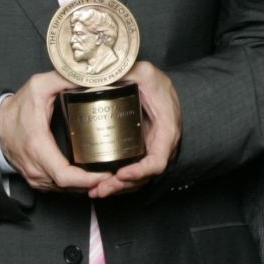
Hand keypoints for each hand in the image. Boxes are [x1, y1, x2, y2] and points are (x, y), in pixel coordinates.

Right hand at [0, 71, 103, 193]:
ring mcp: (35, 177)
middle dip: (94, 184)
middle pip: (70, 187)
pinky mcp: (36, 180)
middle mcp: (36, 167)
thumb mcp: (39, 86)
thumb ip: (63, 78)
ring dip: (86, 186)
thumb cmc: (17, 107)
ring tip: (107, 175)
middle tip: (116, 173)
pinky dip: (75, 185)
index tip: (107, 172)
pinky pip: (59, 189)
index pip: (65, 175)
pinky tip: (90, 176)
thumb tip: (89, 75)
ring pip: (65, 191)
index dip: (88, 179)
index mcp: (38, 146)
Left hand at [89, 61, 181, 197]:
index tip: (122, 173)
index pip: (158, 160)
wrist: (159, 86)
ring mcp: (152, 151)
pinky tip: (101, 186)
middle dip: (123, 185)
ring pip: (138, 178)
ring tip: (97, 192)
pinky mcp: (142, 153)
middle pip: (145, 175)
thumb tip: (102, 73)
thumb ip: (127, 71)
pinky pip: (134, 172)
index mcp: (166, 129)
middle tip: (101, 189)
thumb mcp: (143, 72)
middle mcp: (161, 145)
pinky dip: (119, 182)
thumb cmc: (155, 81)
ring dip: (119, 188)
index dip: (141, 171)